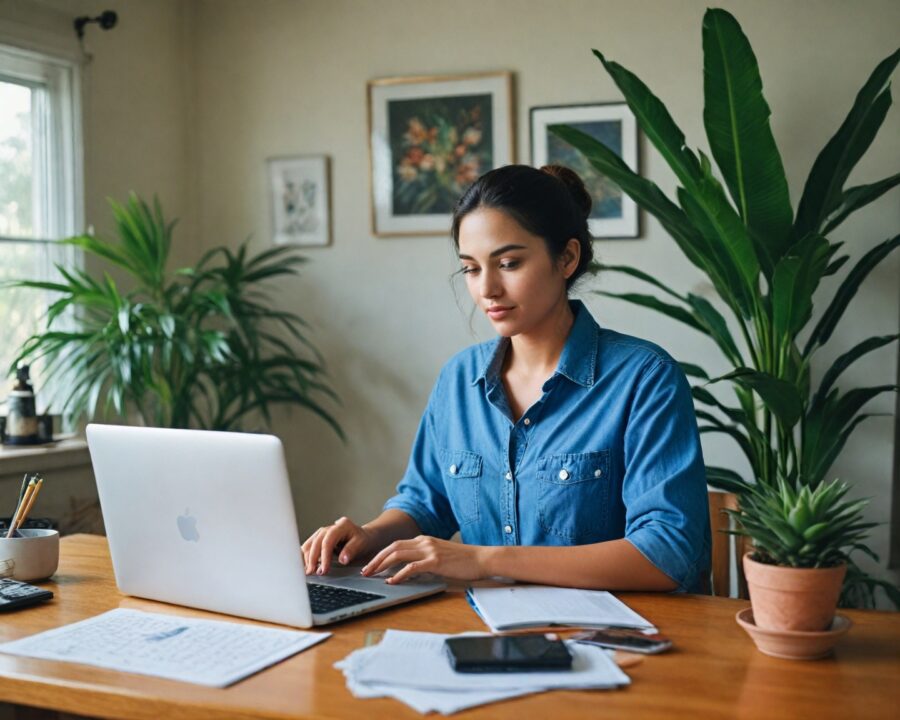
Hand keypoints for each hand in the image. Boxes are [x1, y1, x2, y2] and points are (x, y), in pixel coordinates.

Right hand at [301, 516, 377, 575]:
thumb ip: (351, 550)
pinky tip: (304, 565)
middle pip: (316, 542)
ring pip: (310, 543)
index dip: (324, 556)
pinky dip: (306, 556)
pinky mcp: (320, 538)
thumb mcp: (362, 544)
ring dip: (307, 558)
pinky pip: (309, 546)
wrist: (365, 537)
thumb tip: (342, 559)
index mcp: (342, 526)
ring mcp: (324, 532)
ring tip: (307, 571)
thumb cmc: (364, 540)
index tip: (323, 569)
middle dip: (312, 558)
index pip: (328, 541)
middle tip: (312, 572)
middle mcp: (330, 527)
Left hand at [361, 535, 487, 583]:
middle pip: (392, 548)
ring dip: (382, 565)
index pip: (396, 545)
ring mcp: (429, 550)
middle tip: (364, 571)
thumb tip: (408, 570)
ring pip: (398, 554)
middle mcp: (424, 542)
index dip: (381, 554)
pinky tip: (391, 581)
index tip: (371, 564)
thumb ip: (424, 559)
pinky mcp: (435, 561)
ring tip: (371, 575)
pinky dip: (399, 574)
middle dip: (376, 559)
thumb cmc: (463, 560)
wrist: (481, 558)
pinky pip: (412, 567)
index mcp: (424, 540)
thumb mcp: (440, 555)